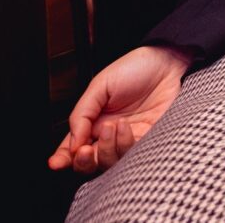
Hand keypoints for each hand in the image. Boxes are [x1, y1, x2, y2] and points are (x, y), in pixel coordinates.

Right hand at [48, 45, 192, 174]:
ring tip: (112, 126)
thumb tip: (72, 144)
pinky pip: (132, 155)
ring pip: (110, 162)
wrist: (168, 63)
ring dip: (106, 149)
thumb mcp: (100, 86)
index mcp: (93, 122)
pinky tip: (126, 127)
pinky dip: (125, 145)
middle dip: (83, 161)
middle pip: (90, 162)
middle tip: (84, 149)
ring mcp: (129, 139)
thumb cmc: (135, 69)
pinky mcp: (149, 140)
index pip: (73, 147)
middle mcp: (109, 135)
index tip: (56, 163)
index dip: (62, 158)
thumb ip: (82, 114)